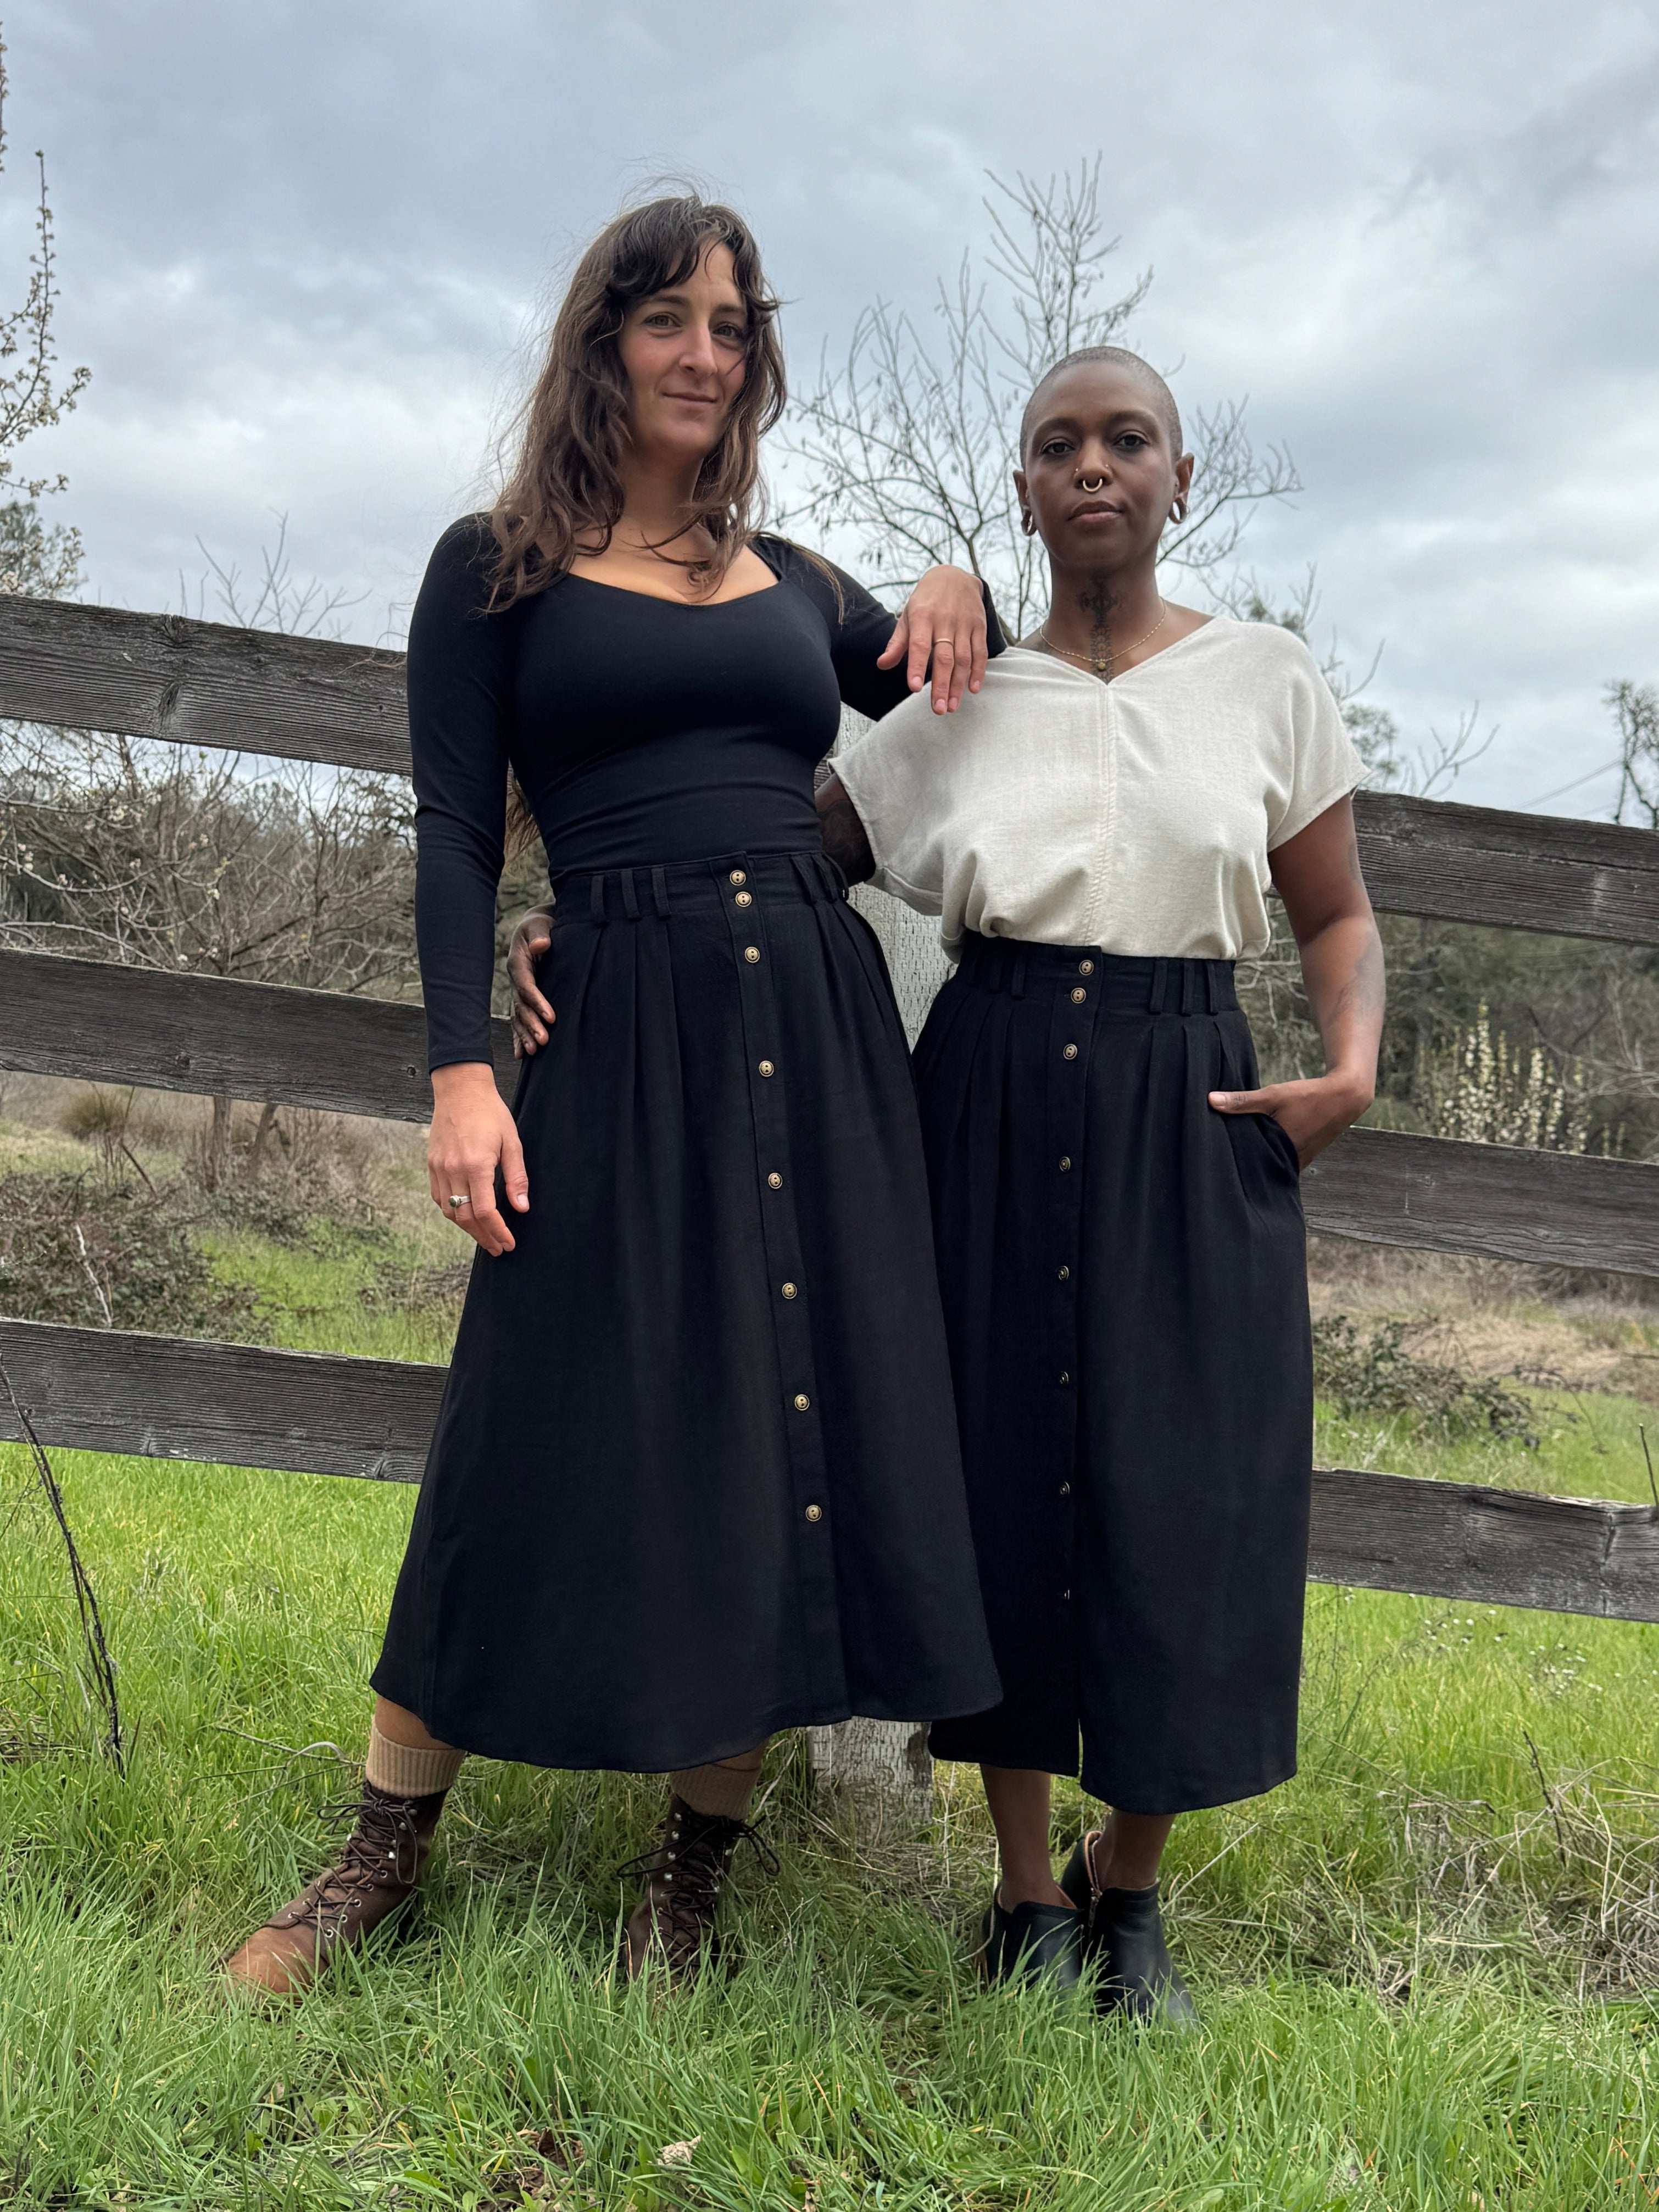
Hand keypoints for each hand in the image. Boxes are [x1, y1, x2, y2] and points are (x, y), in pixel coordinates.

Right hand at [427, 1062, 528, 1255]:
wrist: (460, 1089)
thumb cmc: (490, 1113)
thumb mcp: (512, 1142)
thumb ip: (516, 1177)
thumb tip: (521, 1208)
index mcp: (476, 1165)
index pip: (485, 1212)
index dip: (497, 1232)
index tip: (508, 1243)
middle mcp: (453, 1169)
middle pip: (465, 1218)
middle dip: (483, 1237)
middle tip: (498, 1247)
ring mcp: (439, 1168)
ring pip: (449, 1212)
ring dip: (467, 1228)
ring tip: (485, 1235)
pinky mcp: (431, 1164)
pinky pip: (439, 1198)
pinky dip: (453, 1212)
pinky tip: (466, 1215)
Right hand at [507, 907, 556, 1056]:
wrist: (538, 927)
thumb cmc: (542, 925)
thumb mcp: (540, 924)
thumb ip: (540, 935)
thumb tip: (541, 945)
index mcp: (518, 963)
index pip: (527, 986)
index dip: (537, 1002)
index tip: (552, 1018)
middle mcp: (516, 979)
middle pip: (521, 1006)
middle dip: (531, 1024)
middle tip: (544, 1041)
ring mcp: (517, 989)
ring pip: (518, 1016)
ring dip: (525, 1034)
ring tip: (533, 1052)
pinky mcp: (523, 996)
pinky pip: (518, 1018)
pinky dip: (518, 1036)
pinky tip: (521, 1054)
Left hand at [876, 563, 987, 712]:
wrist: (954, 576)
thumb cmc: (925, 602)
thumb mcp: (908, 616)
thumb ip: (897, 643)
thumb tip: (882, 665)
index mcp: (923, 617)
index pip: (919, 645)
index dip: (916, 667)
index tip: (913, 688)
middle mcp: (945, 621)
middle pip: (944, 658)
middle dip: (940, 685)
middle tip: (938, 709)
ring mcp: (964, 624)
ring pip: (963, 658)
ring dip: (958, 684)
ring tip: (952, 706)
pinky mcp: (979, 626)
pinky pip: (980, 652)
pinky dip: (978, 672)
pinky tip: (973, 689)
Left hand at [1207, 1071, 1372, 1169]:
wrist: (1345, 1096)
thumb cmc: (1308, 1096)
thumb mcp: (1273, 1096)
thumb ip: (1242, 1101)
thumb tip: (1210, 1100)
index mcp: (1281, 1151)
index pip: (1249, 1167)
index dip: (1233, 1165)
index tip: (1216, 1163)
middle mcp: (1292, 1161)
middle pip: (1260, 1168)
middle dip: (1244, 1164)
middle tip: (1222, 1160)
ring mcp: (1300, 1161)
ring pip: (1272, 1165)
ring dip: (1258, 1160)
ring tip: (1237, 1155)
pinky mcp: (1305, 1156)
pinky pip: (1283, 1160)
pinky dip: (1272, 1155)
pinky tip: (1260, 1147)